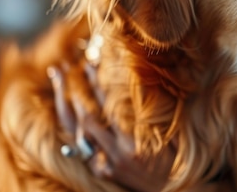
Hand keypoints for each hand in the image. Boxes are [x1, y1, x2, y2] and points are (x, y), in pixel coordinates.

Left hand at [48, 63, 175, 191]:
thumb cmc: (177, 163)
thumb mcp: (172, 138)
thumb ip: (155, 116)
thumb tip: (148, 85)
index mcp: (131, 145)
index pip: (107, 108)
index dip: (97, 84)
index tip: (89, 64)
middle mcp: (114, 155)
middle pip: (84, 120)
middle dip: (70, 92)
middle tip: (60, 70)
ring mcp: (105, 165)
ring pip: (77, 134)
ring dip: (67, 108)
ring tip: (60, 85)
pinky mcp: (102, 171)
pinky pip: (83, 148)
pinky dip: (76, 128)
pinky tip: (71, 112)